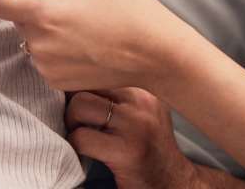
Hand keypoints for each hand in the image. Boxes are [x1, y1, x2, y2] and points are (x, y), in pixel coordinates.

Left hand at [0, 0, 195, 92]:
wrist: (157, 54)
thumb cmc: (129, 10)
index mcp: (44, 14)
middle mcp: (38, 45)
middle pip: (15, 16)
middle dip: (32, 4)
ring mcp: (46, 67)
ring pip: (30, 36)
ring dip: (45, 25)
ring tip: (82, 20)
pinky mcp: (56, 82)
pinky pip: (43, 56)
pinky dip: (56, 46)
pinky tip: (84, 40)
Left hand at [67, 88, 197, 188]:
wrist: (173, 181)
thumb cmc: (150, 146)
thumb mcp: (143, 110)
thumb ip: (120, 93)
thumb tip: (79, 77)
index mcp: (144, 86)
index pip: (100, 68)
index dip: (82, 81)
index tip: (76, 95)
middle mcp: (141, 100)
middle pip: (88, 81)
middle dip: (73, 99)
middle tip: (76, 117)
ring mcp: (135, 124)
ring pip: (81, 105)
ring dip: (71, 120)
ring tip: (79, 131)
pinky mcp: (126, 150)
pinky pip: (82, 137)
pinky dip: (74, 144)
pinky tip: (84, 151)